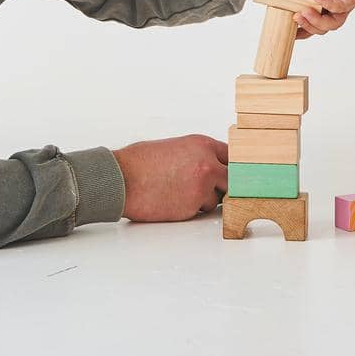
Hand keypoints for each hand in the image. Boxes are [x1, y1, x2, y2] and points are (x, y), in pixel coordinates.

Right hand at [113, 134, 228, 221]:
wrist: (122, 179)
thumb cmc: (140, 162)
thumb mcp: (176, 147)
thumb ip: (198, 155)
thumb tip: (212, 165)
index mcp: (202, 144)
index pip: (232, 156)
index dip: (228, 167)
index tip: (227, 174)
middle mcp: (207, 164)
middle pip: (232, 180)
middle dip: (221, 186)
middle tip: (206, 188)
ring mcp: (202, 186)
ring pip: (217, 198)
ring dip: (204, 199)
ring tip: (178, 192)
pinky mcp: (193, 205)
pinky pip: (201, 210)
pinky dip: (191, 209)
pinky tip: (172, 200)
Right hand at [292, 0, 354, 37]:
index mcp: (321, 0)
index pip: (310, 20)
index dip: (299, 29)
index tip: (284, 28)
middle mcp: (332, 5)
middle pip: (320, 28)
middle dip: (306, 27)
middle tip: (294, 18)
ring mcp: (342, 3)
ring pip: (331, 24)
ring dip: (316, 22)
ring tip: (303, 13)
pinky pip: (340, 7)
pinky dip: (328, 5)